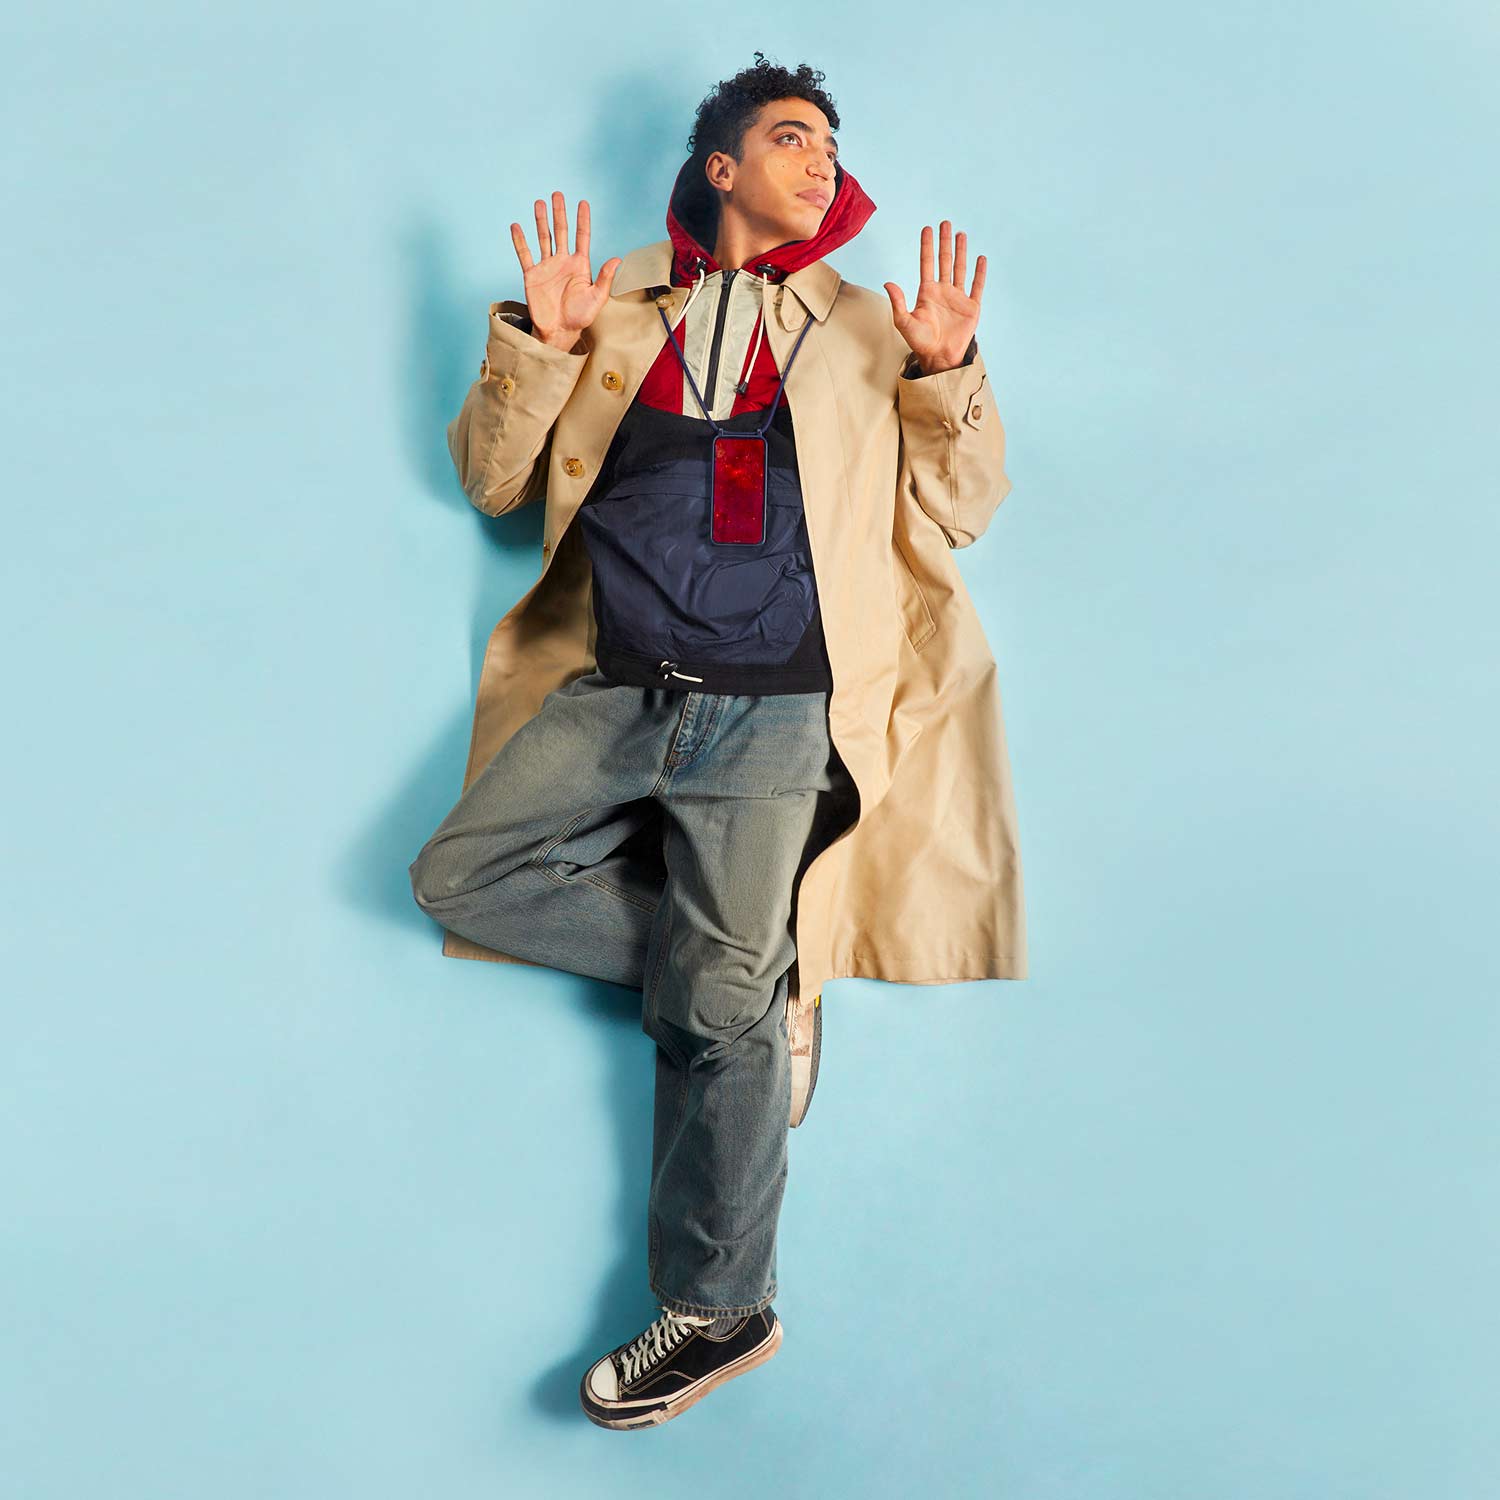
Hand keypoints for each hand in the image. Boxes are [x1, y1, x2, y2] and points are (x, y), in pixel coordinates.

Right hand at [509, 191, 620, 351]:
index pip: (581, 237)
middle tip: (557, 194)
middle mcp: (563, 262)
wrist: (559, 331)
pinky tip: (516, 226)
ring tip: (539, 203)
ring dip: (541, 220)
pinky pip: (525, 254)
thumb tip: (617, 259)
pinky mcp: (532, 275)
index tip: (582, 203)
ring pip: (544, 238)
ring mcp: (547, 267)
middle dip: (559, 213)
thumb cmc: (580, 317)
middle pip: (561, 231)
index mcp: (580, 265)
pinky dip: (520, 241)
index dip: (582, 220)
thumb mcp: (597, 298)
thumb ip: (605, 278)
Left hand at [884, 221, 985, 374]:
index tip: (927, 229)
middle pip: (944, 261)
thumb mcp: (904, 322)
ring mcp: (957, 298)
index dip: (927, 246)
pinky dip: (980, 273)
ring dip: (961, 251)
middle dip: (944, 242)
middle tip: (945, 222)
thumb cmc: (920, 342)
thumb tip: (888, 283)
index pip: (927, 263)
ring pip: (960, 269)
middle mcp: (943, 291)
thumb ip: (898, 303)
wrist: (939, 357)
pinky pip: (977, 286)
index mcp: (927, 292)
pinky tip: (980, 258)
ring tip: (961, 234)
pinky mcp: (971, 307)